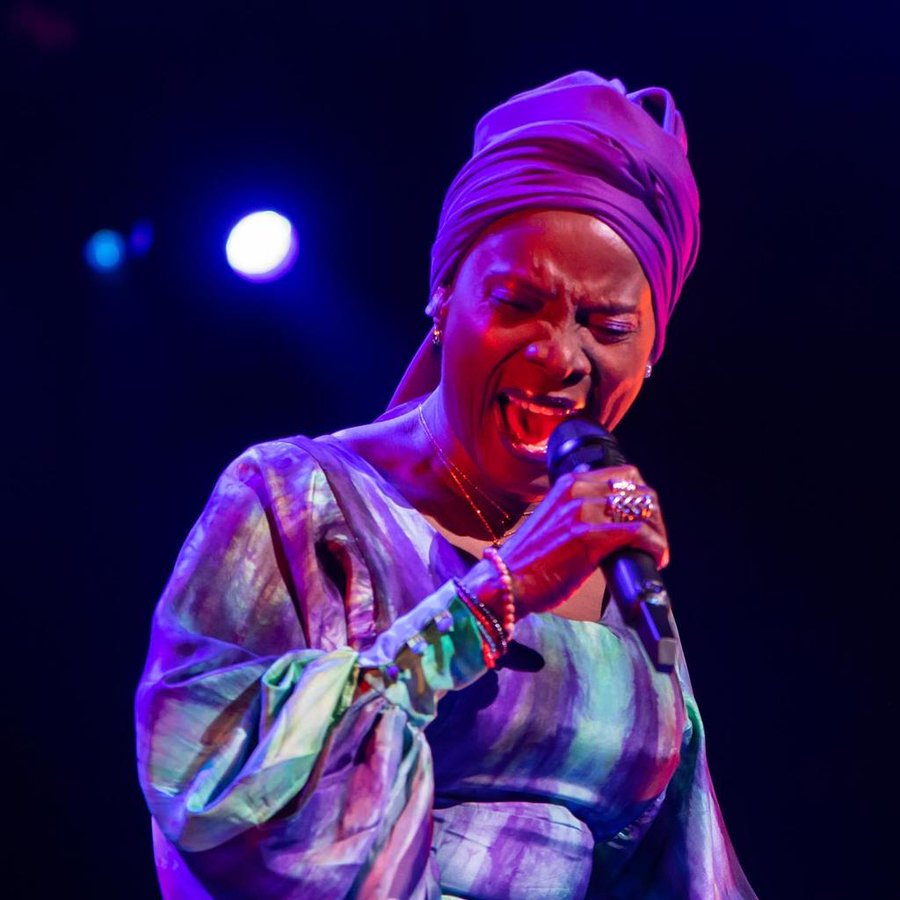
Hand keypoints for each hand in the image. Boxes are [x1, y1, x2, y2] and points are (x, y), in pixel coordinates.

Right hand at [460, 465, 668, 618]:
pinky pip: (639, 532)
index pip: (625, 474)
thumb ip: (577, 509)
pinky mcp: (590, 537)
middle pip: (639, 489)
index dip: (642, 497)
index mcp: (569, 483)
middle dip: (654, 514)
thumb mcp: (554, 519)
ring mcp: (583, 512)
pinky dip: (655, 545)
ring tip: (655, 551)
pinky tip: (655, 558)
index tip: (645, 520)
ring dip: (658, 531)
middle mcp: (577, 491)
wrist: (506, 583)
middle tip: (653, 539)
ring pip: (643, 508)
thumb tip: (610, 516)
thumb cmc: (529, 561)